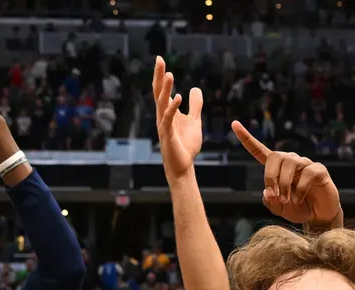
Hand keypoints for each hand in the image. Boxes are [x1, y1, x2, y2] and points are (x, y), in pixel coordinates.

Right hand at [153, 56, 202, 177]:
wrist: (183, 166)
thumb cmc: (186, 145)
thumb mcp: (194, 121)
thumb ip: (195, 105)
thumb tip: (195, 88)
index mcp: (168, 111)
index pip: (162, 90)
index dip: (161, 75)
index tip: (160, 59)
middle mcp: (163, 116)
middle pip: (159, 92)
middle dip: (159, 76)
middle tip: (159, 59)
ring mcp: (164, 125)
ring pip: (162, 103)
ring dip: (165, 89)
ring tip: (169, 74)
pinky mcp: (168, 135)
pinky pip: (169, 119)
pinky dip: (173, 108)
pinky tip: (179, 97)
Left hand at [232, 122, 342, 227]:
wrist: (318, 217)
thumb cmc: (298, 209)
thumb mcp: (279, 209)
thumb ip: (269, 201)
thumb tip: (267, 192)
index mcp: (277, 168)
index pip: (260, 150)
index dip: (247, 138)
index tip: (234, 124)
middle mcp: (291, 162)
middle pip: (275, 156)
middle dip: (270, 176)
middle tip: (273, 195)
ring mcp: (305, 164)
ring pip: (290, 163)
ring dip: (284, 184)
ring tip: (286, 200)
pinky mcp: (319, 170)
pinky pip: (308, 173)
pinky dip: (300, 189)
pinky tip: (298, 199)